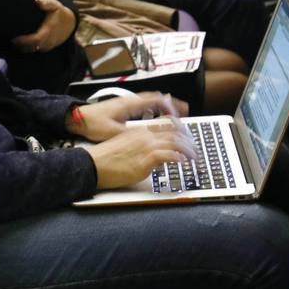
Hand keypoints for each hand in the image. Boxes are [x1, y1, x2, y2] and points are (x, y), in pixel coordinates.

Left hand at [11, 0, 76, 53]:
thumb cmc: (58, 12)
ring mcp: (48, 46)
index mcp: (49, 31)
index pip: (35, 40)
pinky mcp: (46, 48)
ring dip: (22, 48)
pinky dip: (26, 48)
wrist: (69, 22)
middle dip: (20, 46)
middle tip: (11, 40)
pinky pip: (34, 50)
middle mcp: (49, 41)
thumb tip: (38, 1)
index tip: (14, 38)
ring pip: (32, 50)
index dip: (24, 41)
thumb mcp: (54, 5)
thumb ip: (46, 3)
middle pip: (32, 48)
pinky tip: (19, 43)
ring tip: (14, 41)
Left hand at [67, 91, 188, 141]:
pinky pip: (145, 104)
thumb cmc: (93, 123)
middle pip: (157, 98)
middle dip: (172, 104)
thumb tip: (149, 137)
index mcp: (131, 104)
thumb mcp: (114, 132)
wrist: (77, 118)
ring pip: (152, 100)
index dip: (171, 107)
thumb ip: (132, 134)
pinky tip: (158, 115)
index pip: (157, 100)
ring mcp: (128, 102)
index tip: (181, 114)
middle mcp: (131, 100)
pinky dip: (155, 107)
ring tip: (176, 113)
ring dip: (165, 105)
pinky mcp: (124, 107)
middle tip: (185, 110)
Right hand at [83, 123, 198, 189]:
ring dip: (188, 150)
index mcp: (139, 130)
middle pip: (175, 132)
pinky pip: (169, 155)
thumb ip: (139, 145)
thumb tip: (151, 154)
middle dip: (188, 140)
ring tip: (194, 158)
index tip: (187, 135)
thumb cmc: (105, 159)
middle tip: (194, 148)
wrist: (93, 164)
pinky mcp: (146, 158)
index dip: (180, 129)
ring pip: (175, 142)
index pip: (166, 124)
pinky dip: (179, 158)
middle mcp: (145, 135)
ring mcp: (146, 146)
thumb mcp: (124, 145)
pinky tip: (183, 162)